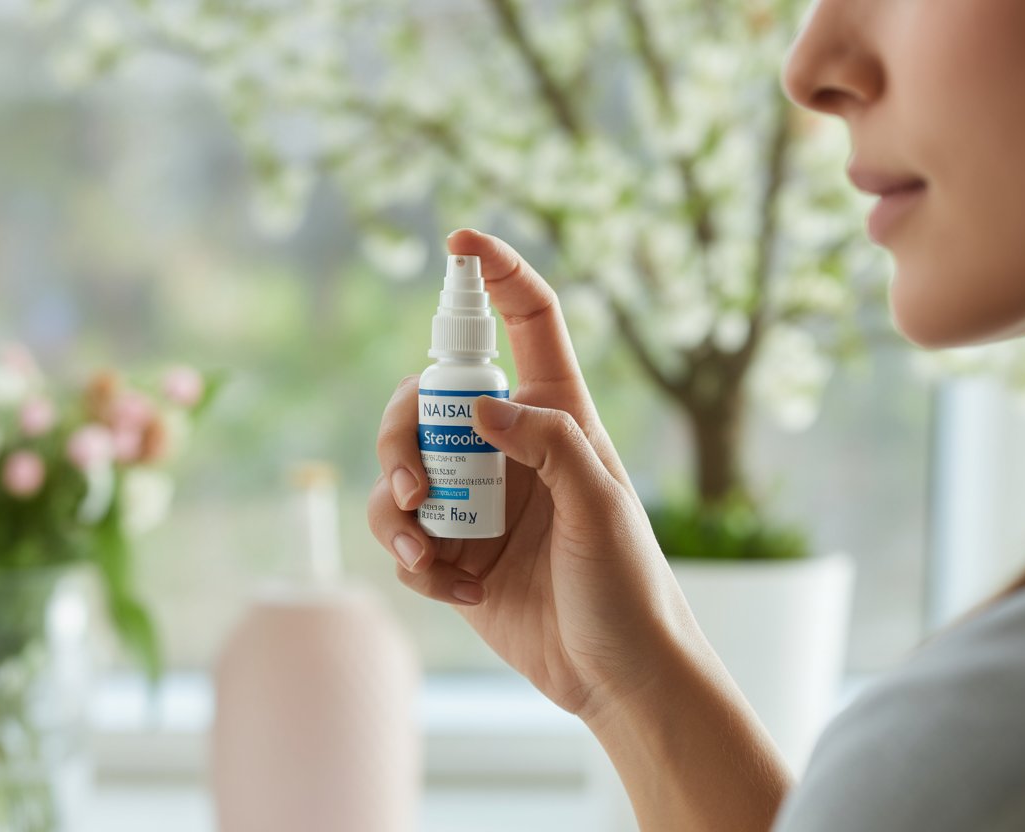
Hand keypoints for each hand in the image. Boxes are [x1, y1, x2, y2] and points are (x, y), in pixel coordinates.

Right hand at [369, 228, 689, 721]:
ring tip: (425, 551)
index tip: (460, 244)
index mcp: (559, 416)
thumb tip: (479, 408)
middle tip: (417, 482)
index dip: (498, 274)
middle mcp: (510, 448)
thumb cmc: (628, 587)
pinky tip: (453, 589)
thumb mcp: (601, 505)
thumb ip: (549, 443)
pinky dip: (413, 558)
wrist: (614, 677)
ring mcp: (477, 499)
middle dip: (403, 430)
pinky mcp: (452, 550)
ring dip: (396, 504)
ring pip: (400, 466)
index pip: (530, 323)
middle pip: (429, 396)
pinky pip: (403, 533)